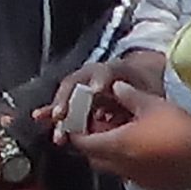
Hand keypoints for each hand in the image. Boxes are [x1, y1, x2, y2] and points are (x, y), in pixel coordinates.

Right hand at [37, 50, 166, 132]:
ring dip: (55, 107)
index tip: (95, 90)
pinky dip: (52, 111)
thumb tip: (138, 101)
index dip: (99, 80)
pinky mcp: (79, 98)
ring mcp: (84, 85)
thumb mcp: (151, 91)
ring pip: (66, 94)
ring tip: (44, 119)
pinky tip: (39, 117)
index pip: (104, 72)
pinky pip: (64, 104)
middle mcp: (94, 74)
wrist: (140, 79)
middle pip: (76, 83)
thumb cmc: (147, 87)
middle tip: (61, 115)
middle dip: (67, 99)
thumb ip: (142, 97)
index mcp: (114, 70)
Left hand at [65, 80, 190, 189]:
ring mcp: (136, 179)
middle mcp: (121, 166)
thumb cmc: (176, 126)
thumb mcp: (150, 104)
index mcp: (116, 145)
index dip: (76, 134)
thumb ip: (128, 95)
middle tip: (96, 129)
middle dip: (90, 145)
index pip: (84, 143)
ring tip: (118, 138)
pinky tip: (140, 151)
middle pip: (94, 158)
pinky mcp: (152, 186)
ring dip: (109, 155)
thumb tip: (115, 86)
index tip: (75, 125)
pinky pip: (129, 175)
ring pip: (111, 168)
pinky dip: (126, 164)